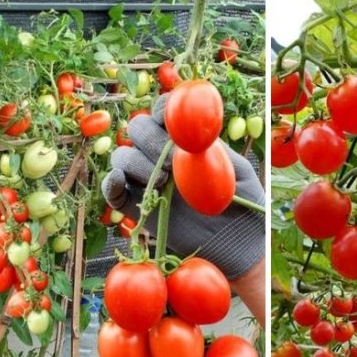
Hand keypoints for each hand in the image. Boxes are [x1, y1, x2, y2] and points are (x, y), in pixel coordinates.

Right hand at [102, 95, 264, 280]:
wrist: (239, 244)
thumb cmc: (245, 204)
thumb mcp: (239, 172)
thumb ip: (218, 151)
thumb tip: (195, 134)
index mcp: (186, 141)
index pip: (164, 113)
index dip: (163, 111)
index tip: (174, 126)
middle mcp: (162, 155)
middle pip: (138, 129)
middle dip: (149, 139)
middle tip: (171, 163)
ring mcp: (147, 181)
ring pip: (122, 156)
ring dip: (135, 162)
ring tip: (163, 182)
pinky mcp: (137, 208)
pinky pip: (113, 192)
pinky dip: (111, 184)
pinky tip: (121, 182)